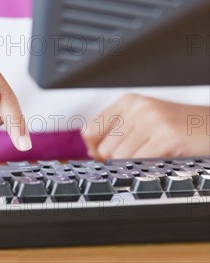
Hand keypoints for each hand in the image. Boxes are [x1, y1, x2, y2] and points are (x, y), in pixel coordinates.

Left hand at [83, 93, 209, 159]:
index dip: (93, 150)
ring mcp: (151, 121)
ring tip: (149, 162)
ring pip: (120, 158)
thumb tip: (94, 152)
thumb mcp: (146, 120)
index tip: (100, 159)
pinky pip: (140, 162)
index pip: (90, 129)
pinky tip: (157, 165)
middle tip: (132, 164)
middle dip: (115, 163)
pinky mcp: (166, 136)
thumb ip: (121, 131)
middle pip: (104, 148)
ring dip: (133, 167)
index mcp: (129, 102)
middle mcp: (137, 108)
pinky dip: (145, 170)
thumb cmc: (181, 126)